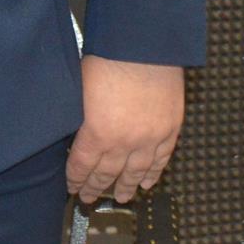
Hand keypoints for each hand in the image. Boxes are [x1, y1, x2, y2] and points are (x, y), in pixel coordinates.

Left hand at [66, 56, 183, 203]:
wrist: (145, 45)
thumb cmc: (108, 59)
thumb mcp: (80, 90)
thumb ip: (80, 117)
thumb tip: (77, 132)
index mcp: (97, 133)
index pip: (82, 165)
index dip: (76, 179)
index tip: (72, 187)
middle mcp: (124, 143)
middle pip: (108, 173)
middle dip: (96, 188)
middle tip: (89, 199)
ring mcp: (150, 138)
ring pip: (136, 172)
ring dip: (126, 187)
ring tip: (121, 198)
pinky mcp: (170, 129)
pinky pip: (161, 160)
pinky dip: (154, 174)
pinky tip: (147, 183)